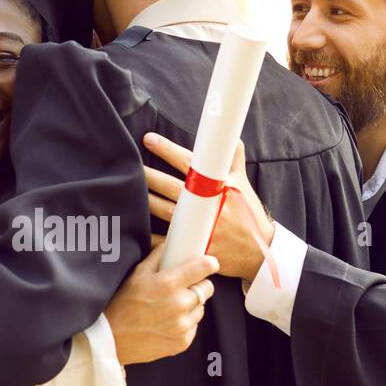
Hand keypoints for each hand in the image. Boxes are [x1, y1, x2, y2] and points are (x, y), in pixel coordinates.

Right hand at [104, 241, 218, 365]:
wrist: (110, 339)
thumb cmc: (120, 304)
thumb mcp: (136, 274)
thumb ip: (157, 257)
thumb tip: (170, 244)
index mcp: (168, 283)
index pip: (204, 267)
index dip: (209, 264)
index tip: (209, 264)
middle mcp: (179, 305)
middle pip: (207, 289)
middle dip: (198, 285)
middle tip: (183, 287)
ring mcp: (182, 326)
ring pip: (201, 308)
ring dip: (191, 305)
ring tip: (171, 307)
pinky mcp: (182, 342)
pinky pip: (193, 327)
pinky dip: (185, 323)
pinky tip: (167, 322)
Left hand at [143, 133, 274, 280]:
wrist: (258, 251)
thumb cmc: (248, 214)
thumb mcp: (244, 184)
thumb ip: (234, 158)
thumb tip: (229, 134)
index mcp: (220, 186)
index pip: (190, 163)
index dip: (168, 150)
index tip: (148, 139)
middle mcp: (209, 205)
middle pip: (172, 187)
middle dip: (150, 176)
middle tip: (130, 166)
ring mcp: (201, 227)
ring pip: (165, 211)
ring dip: (146, 200)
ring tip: (127, 191)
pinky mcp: (195, 247)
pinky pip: (167, 241)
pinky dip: (150, 236)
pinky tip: (134, 228)